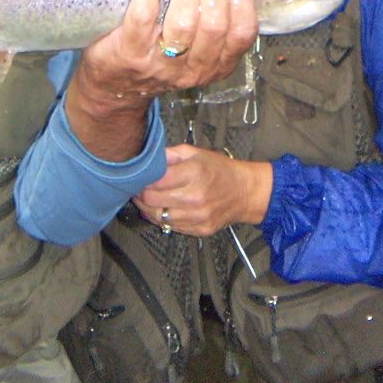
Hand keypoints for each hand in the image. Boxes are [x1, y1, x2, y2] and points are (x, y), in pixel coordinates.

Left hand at [66, 0, 258, 160]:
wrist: (118, 83)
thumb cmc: (162, 55)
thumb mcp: (198, 48)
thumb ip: (216, 20)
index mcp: (217, 66)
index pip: (243, 34)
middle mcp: (193, 69)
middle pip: (214, 25)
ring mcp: (162, 63)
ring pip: (183, 21)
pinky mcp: (132, 51)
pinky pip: (146, 14)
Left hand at [132, 144, 272, 236]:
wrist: (245, 192)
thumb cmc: (220, 170)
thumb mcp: (195, 153)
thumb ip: (169, 154)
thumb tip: (147, 158)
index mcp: (194, 173)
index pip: (154, 181)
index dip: (141, 178)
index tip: (138, 176)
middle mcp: (195, 197)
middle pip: (151, 200)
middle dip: (140, 194)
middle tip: (137, 187)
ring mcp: (198, 216)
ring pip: (157, 217)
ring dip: (147, 208)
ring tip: (147, 198)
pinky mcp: (200, 230)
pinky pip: (171, 227)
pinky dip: (162, 219)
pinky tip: (162, 208)